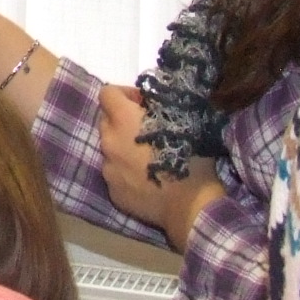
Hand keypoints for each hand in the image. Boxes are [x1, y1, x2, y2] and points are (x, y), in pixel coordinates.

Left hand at [96, 83, 221, 250]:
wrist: (191, 207)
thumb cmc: (192, 160)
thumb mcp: (184, 121)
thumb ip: (160, 107)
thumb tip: (149, 104)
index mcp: (124, 121)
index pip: (107, 93)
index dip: (125, 94)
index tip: (142, 104)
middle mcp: (109, 143)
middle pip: (106, 121)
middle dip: (123, 120)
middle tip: (147, 129)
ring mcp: (108, 169)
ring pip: (109, 148)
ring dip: (123, 146)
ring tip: (146, 157)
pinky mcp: (112, 192)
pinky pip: (114, 173)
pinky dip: (125, 170)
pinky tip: (145, 178)